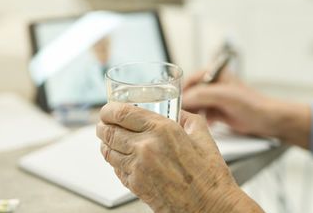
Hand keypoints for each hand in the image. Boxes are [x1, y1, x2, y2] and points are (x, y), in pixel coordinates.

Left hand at [97, 102, 262, 212]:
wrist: (209, 206)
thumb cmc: (209, 174)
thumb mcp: (202, 134)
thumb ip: (186, 117)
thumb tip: (177, 110)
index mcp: (162, 129)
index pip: (122, 113)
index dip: (109, 110)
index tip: (108, 109)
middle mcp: (146, 147)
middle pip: (110, 131)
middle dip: (103, 125)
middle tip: (104, 123)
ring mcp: (138, 168)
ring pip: (108, 151)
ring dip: (105, 143)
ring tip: (107, 139)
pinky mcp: (135, 185)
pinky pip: (116, 169)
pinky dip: (114, 160)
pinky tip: (119, 157)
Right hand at [184, 70, 312, 147]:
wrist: (267, 119)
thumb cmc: (250, 103)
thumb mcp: (223, 96)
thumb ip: (201, 95)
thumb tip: (182, 100)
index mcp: (213, 73)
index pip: (188, 80)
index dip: (178, 92)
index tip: (171, 104)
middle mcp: (212, 84)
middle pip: (189, 93)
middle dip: (183, 105)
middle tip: (176, 116)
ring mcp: (214, 98)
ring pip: (194, 105)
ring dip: (190, 114)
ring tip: (186, 122)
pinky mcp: (217, 111)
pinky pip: (200, 115)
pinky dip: (198, 120)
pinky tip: (201, 126)